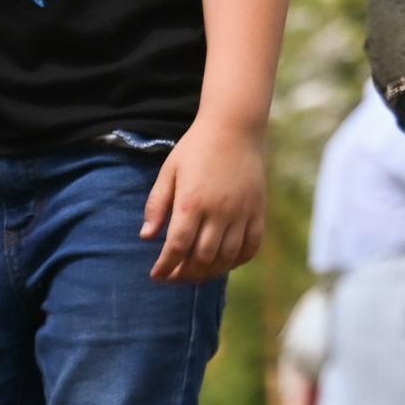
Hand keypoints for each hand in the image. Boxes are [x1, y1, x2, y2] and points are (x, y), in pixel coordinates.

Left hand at [142, 118, 267, 281]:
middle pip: (202, 257)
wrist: (234, 127)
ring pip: (227, 256)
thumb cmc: (195, 148)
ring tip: (197, 273)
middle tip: (175, 277)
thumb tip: (146, 237)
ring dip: (210, 271)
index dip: (165, 267)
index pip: (177, 247)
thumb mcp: (169, 172)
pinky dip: (239, 260)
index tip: (157, 275)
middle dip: (185, 273)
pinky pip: (252, 244)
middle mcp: (218, 211)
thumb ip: (157, 205)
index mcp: (191, 202)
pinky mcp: (258, 209)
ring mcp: (241, 211)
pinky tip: (226, 262)